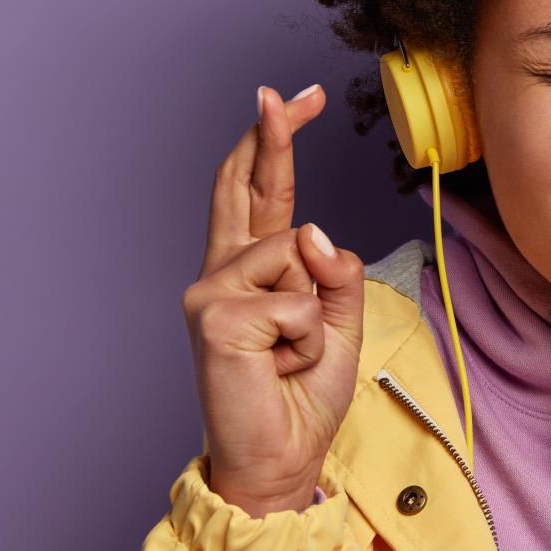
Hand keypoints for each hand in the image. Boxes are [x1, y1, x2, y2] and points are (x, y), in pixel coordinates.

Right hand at [181, 83, 364, 515]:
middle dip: (275, 137)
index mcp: (248, 271)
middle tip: (293, 92)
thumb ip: (337, 272)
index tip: (289, 97)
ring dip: (317, 311)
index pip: (258, 193)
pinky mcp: (215, 317)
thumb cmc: (302, 395)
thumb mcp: (340, 323)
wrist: (280, 458)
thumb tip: (314, 230)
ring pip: (298, 254)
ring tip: (293, 354)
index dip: (272, 142)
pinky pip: (298, 301)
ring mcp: (210, 292)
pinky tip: (280, 366)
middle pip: (248, 187)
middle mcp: (220, 273)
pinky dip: (309, 337)